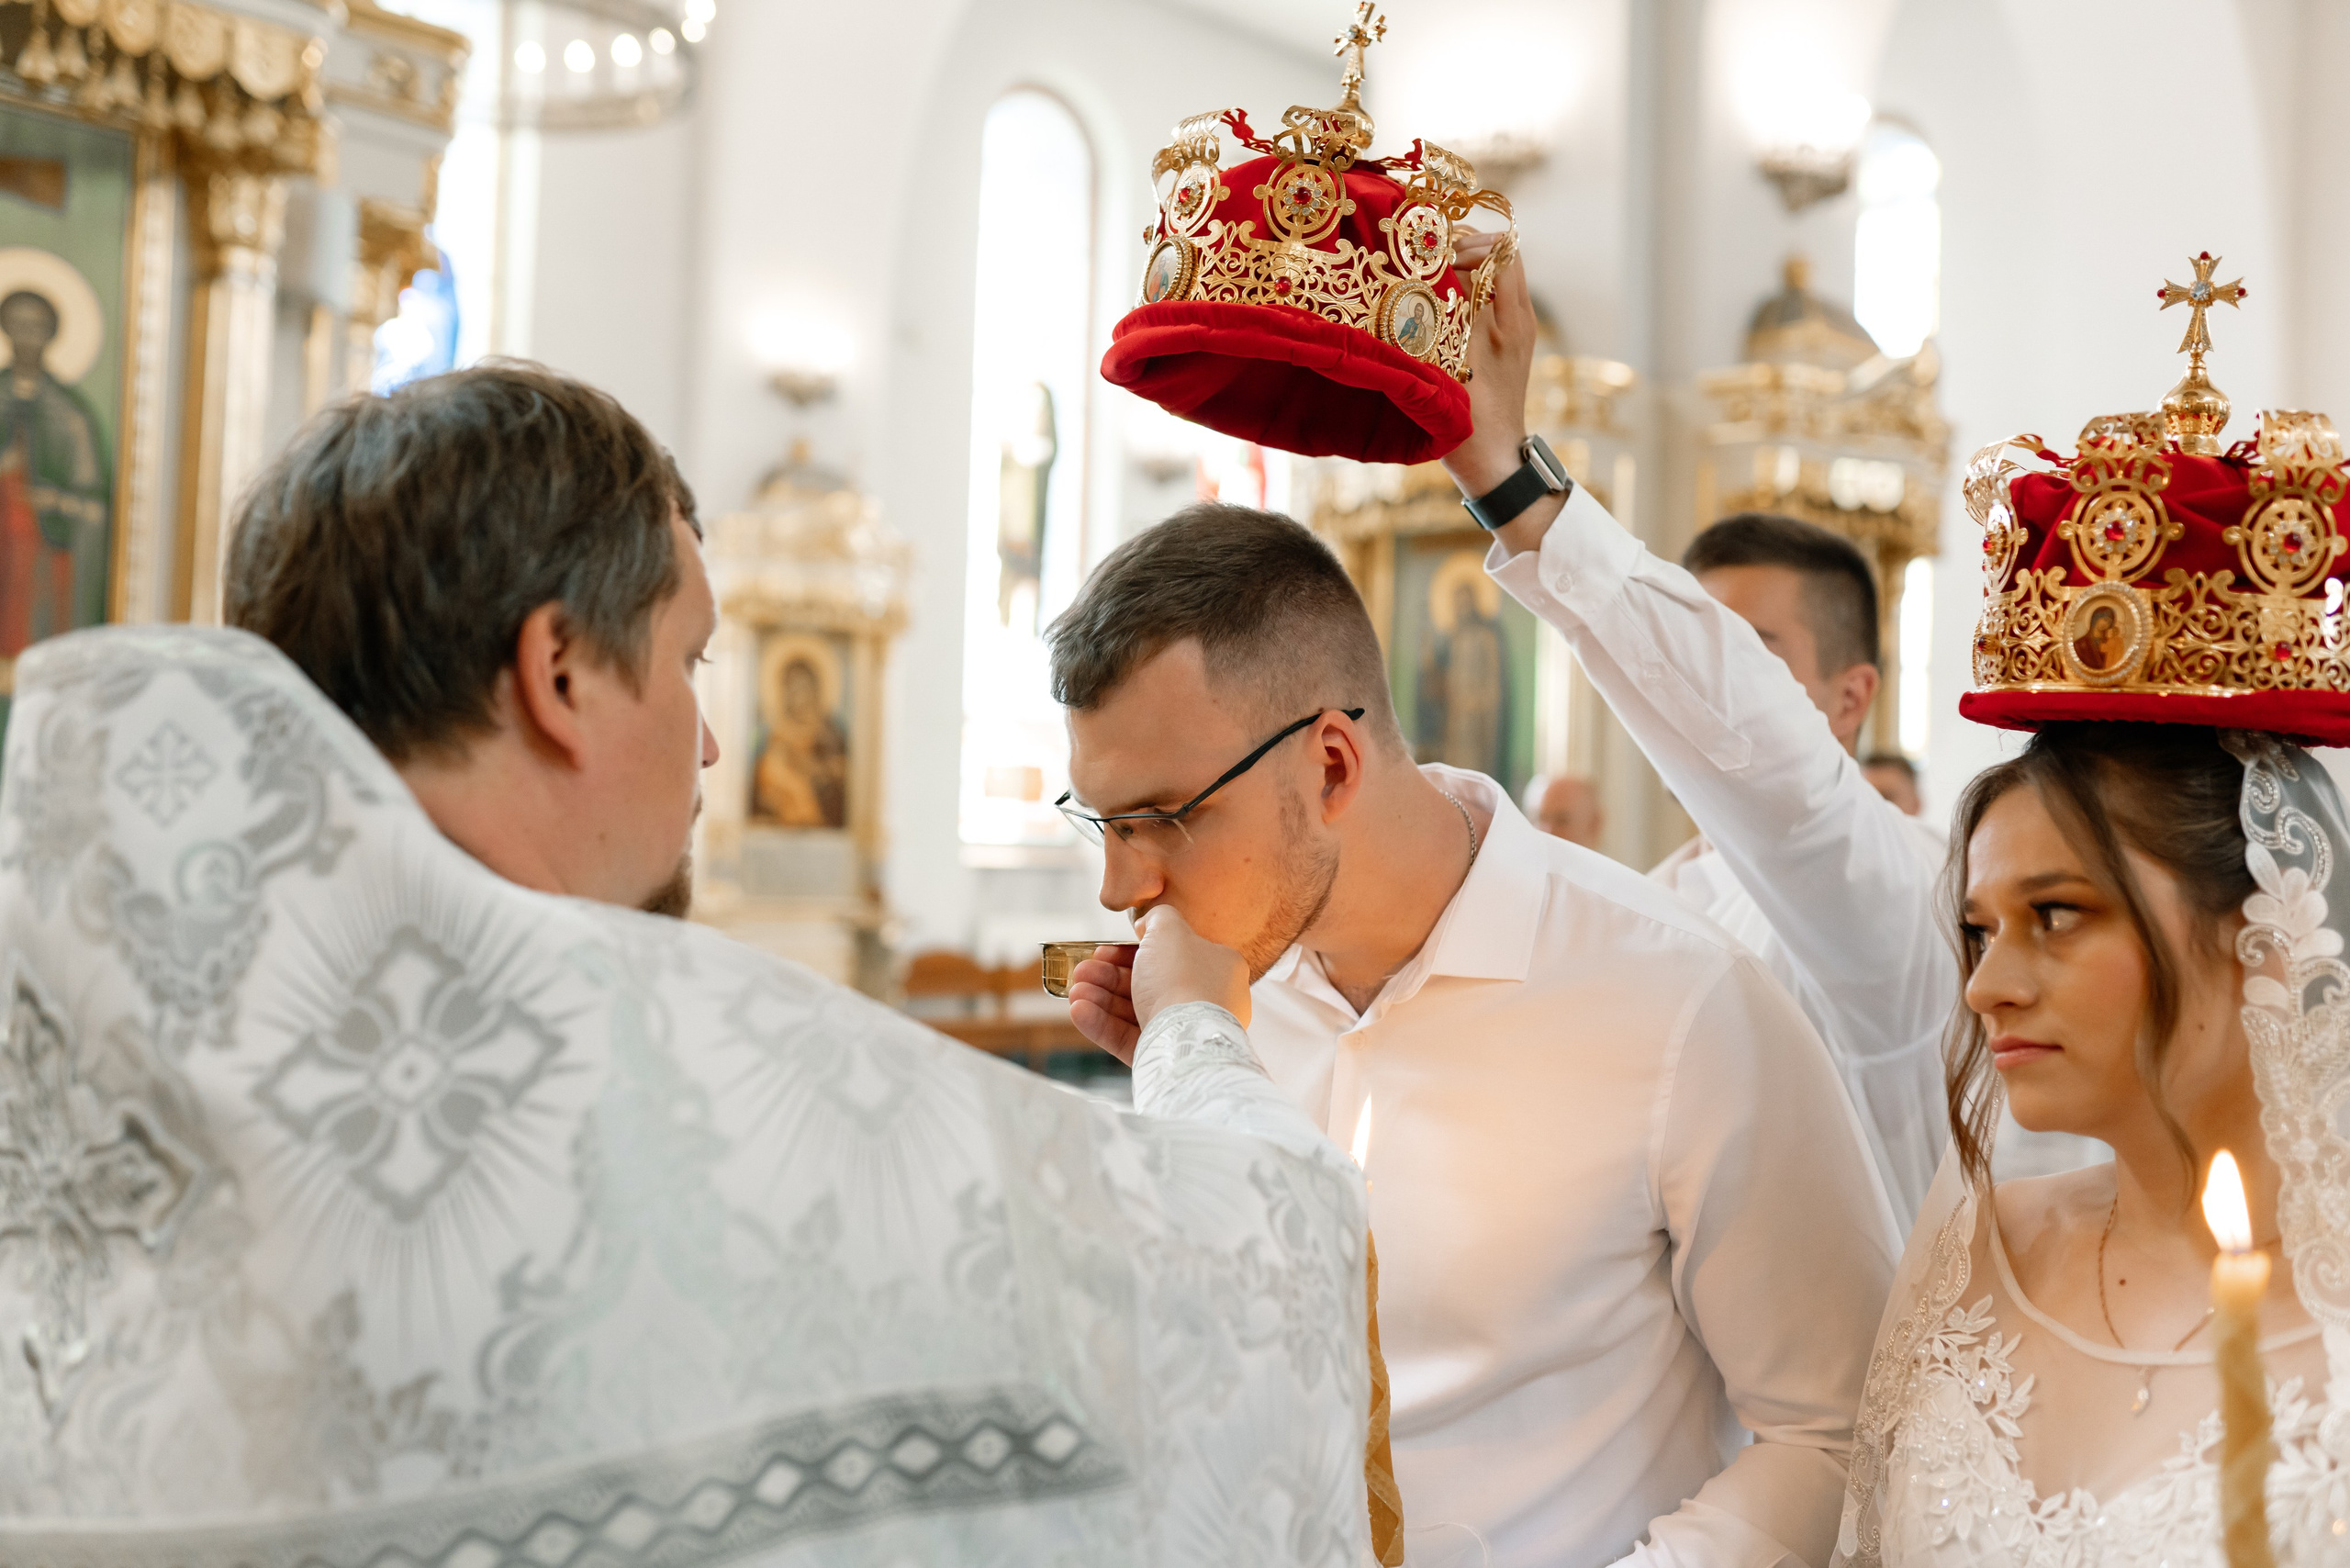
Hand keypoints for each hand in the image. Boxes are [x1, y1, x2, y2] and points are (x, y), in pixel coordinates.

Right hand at [1063, 908, 1249, 1065]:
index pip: (1169, 955)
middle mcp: (1206, 1000)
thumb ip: (1158, 917)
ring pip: (1135, 1011)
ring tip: (1076, 993)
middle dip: (1108, 976)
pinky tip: (1079, 1012)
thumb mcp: (1170, 929)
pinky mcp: (1166, 1056)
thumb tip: (1148, 925)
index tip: (1104, 950)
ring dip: (1100, 999)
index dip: (1132, 950)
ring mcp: (1186, 1030)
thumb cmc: (1182, 979)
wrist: (1186, 1038)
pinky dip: (1103, 1024)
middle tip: (1083, 972)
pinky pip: (1131, 1038)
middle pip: (1147, 983)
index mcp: (1216, 968)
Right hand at [1439, 233, 1561, 555]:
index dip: (1468, 243)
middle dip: (1468, 248)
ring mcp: (1516, 331)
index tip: (1435, 257)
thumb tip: (1433, 264)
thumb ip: (1448, 310)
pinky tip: (1442, 305)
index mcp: (1509, 319)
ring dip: (1468, 269)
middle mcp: (1519, 318)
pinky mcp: (1509, 343)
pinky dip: (1471, 291)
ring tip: (1434, 277)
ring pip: (1498, 276)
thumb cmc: (1470, 419)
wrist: (1493, 460)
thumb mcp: (1453, 360)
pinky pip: (1494, 299)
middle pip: (1503, 255)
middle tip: (1432, 259)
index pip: (1501, 250)